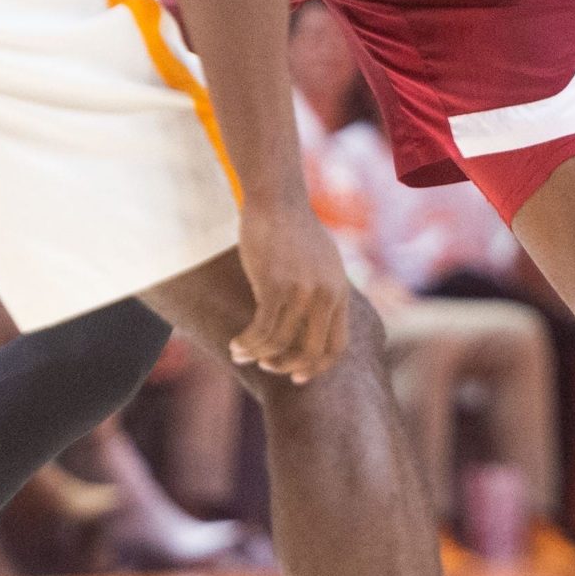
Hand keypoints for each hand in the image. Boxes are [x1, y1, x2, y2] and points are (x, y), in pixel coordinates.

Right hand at [231, 205, 352, 384]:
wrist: (276, 199)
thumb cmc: (293, 228)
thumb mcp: (320, 262)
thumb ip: (323, 289)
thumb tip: (314, 318)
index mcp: (339, 292)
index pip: (337, 346)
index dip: (317, 367)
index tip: (297, 376)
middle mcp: (326, 295)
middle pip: (311, 352)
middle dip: (287, 367)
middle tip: (267, 368)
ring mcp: (302, 291)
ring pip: (279, 343)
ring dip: (258, 355)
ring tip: (240, 354)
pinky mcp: (275, 285)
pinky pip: (261, 329)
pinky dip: (247, 342)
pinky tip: (235, 344)